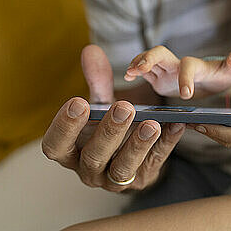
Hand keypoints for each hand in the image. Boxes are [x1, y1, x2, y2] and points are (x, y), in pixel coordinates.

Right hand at [42, 44, 185, 191]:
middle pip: (94, 156)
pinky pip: (155, 163)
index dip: (64, 126)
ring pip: (124, 168)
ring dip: (138, 144)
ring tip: (153, 122)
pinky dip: (166, 144)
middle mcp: (88, 170)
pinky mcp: (142, 178)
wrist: (130, 150)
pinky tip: (175, 126)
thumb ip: (97, 81)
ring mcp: (115, 180)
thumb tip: (91, 50)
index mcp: (69, 152)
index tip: (78, 101)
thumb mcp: (100, 105)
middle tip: (125, 107)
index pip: (55, 145)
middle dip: (110, 131)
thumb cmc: (106, 126)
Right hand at [124, 45, 230, 98]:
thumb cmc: (222, 75)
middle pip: (160, 53)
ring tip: (129, 73)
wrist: (214, 77)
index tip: (186, 95)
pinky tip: (127, 76)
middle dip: (149, 59)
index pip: (188, 66)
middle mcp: (178, 64)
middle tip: (140, 69)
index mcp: (196, 66)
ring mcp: (167, 70)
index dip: (186, 78)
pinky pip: (143, 72)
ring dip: (138, 63)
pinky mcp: (159, 77)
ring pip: (149, 60)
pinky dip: (134, 71)